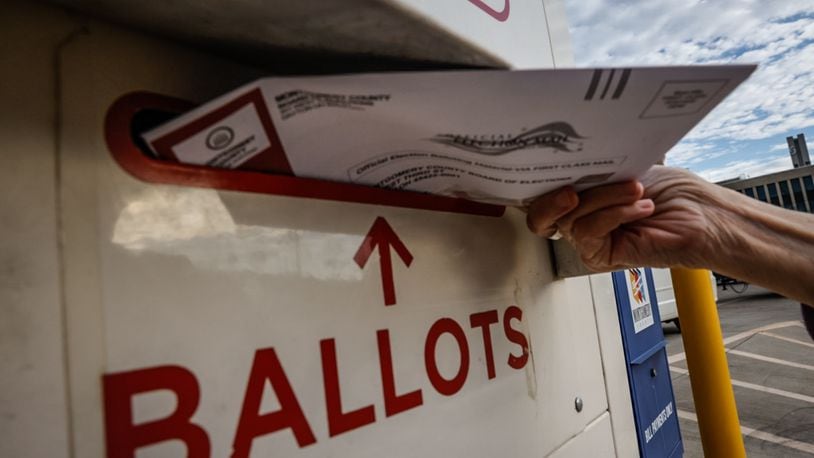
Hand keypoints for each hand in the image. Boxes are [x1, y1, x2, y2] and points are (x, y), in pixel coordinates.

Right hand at [526, 166, 727, 271]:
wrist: (705, 215)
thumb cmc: (676, 192)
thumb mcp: (625, 168)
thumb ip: (592, 170)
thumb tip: (566, 163)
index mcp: (585, 196)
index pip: (542, 194)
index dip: (535, 185)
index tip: (546, 166)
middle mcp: (583, 218)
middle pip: (543, 213)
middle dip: (553, 196)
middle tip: (572, 188)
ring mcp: (591, 239)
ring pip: (569, 219)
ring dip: (603, 199)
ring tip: (634, 191)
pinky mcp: (602, 256)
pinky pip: (587, 233)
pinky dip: (612, 215)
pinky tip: (639, 208)